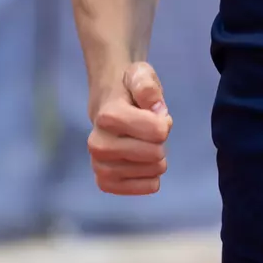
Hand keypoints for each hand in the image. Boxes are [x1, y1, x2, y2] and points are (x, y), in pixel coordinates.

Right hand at [87, 62, 171, 195]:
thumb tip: (156, 109)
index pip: (158, 131)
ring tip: (143, 143)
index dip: (163, 121)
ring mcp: (100, 166)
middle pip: (156, 153)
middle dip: (160, 140)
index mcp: (108, 116)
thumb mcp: (140, 75)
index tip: (154, 114)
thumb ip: (148, 86)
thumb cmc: (128, 91)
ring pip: (154, 171)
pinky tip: (145, 163)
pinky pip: (147, 187)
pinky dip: (153, 176)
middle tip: (148, 130)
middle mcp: (98, 144)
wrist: (107, 107)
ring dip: (157, 157)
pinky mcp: (105, 182)